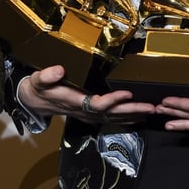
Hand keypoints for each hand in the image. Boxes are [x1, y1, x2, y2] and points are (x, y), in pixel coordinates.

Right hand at [18, 65, 155, 124]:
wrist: (35, 102)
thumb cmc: (38, 88)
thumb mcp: (38, 80)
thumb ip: (47, 75)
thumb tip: (59, 69)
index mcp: (74, 102)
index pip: (96, 104)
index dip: (112, 100)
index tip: (127, 92)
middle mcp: (84, 111)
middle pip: (112, 114)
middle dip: (132, 110)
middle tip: (152, 106)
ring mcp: (89, 116)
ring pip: (115, 118)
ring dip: (134, 115)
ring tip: (153, 111)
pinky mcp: (92, 115)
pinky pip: (112, 119)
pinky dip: (128, 118)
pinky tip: (140, 116)